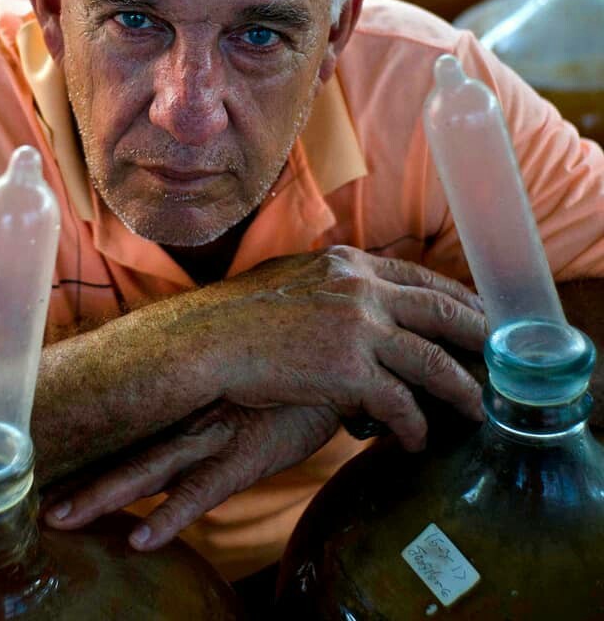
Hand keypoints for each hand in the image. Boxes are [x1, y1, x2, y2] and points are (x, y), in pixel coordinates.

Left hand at [45, 401, 339, 549]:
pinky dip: (170, 518)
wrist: (336, 364)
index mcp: (185, 401)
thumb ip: (211, 396)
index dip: (86, 445)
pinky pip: (200, 492)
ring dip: (103, 496)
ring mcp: (213, 436)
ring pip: (147, 471)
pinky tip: (141, 541)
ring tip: (60, 519)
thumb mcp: (242, 383)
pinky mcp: (245, 457)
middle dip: (80, 479)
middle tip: (34, 505)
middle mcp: (189, 417)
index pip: (125, 424)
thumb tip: (183, 410)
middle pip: (123, 451)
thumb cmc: (286, 378)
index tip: (44, 461)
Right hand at [191, 247, 487, 450]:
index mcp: (346, 263)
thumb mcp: (287, 276)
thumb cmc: (234, 314)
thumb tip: (347, 289)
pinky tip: (415, 440)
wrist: (205, 340)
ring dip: (462, 391)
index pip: (420, 277)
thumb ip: (326, 281)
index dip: (456, 299)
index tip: (475, 318)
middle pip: (443, 311)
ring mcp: (358, 329)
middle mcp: (360, 288)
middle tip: (498, 361)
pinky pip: (401, 404)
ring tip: (475, 411)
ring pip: (435, 362)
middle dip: (478, 338)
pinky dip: (415, 426)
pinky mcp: (349, 371)